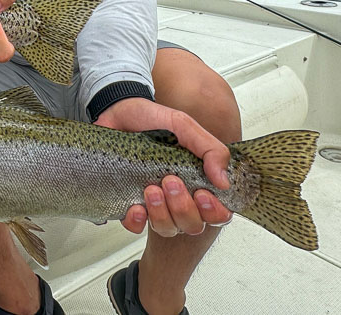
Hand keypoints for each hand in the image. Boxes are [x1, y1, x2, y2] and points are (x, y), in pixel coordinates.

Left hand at [95, 98, 232, 235]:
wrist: (116, 112)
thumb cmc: (151, 120)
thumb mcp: (184, 126)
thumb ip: (209, 149)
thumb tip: (224, 182)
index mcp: (196, 180)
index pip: (217, 213)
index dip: (213, 212)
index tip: (202, 194)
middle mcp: (177, 197)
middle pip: (192, 224)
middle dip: (183, 208)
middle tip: (170, 181)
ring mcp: (154, 203)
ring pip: (167, 228)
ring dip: (161, 214)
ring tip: (150, 188)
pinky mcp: (128, 203)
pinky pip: (136, 227)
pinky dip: (137, 221)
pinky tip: (135, 207)